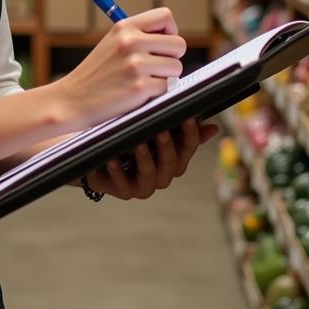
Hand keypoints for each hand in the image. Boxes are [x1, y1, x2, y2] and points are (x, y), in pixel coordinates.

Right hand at [55, 8, 186, 129]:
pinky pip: (165, 88)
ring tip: (142, 80)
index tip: (163, 44)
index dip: (170, 31)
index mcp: (124, 27)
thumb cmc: (96, 73)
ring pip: (175, 67)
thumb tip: (171, 38)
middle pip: (178, 44)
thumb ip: (139, 36)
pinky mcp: (139, 87)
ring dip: (164, 77)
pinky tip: (136, 92)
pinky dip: (154, 93)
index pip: (165, 16)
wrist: (72, 100)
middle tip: (156, 67)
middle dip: (172, 57)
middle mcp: (131, 42)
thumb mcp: (112, 43)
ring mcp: (135, 65)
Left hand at [83, 118, 218, 200]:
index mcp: (173, 160)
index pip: (188, 148)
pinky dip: (117, 171)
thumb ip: (179, 128)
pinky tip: (113, 159)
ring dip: (145, 159)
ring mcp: (142, 186)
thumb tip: (213, 127)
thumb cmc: (131, 139)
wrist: (96, 155)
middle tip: (160, 130)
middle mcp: (161, 176)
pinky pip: (121, 184)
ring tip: (137, 143)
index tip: (187, 118)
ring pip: (150, 175)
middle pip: (171, 164)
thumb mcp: (153, 130)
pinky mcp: (121, 191)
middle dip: (167, 147)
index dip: (190, 135)